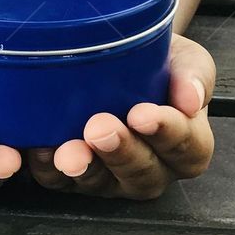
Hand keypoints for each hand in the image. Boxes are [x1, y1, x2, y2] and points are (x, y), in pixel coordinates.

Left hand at [23, 32, 214, 199]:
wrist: (120, 50)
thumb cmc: (159, 60)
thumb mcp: (185, 58)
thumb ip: (194, 75)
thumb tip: (191, 99)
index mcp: (186, 145)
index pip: (186, 149)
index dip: (167, 135)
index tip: (143, 114)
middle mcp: (150, 169)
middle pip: (142, 175)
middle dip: (119, 152)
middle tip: (100, 127)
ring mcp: (111, 178)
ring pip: (100, 184)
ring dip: (83, 167)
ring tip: (69, 149)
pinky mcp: (73, 178)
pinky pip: (59, 182)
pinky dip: (47, 168)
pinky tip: (41, 148)